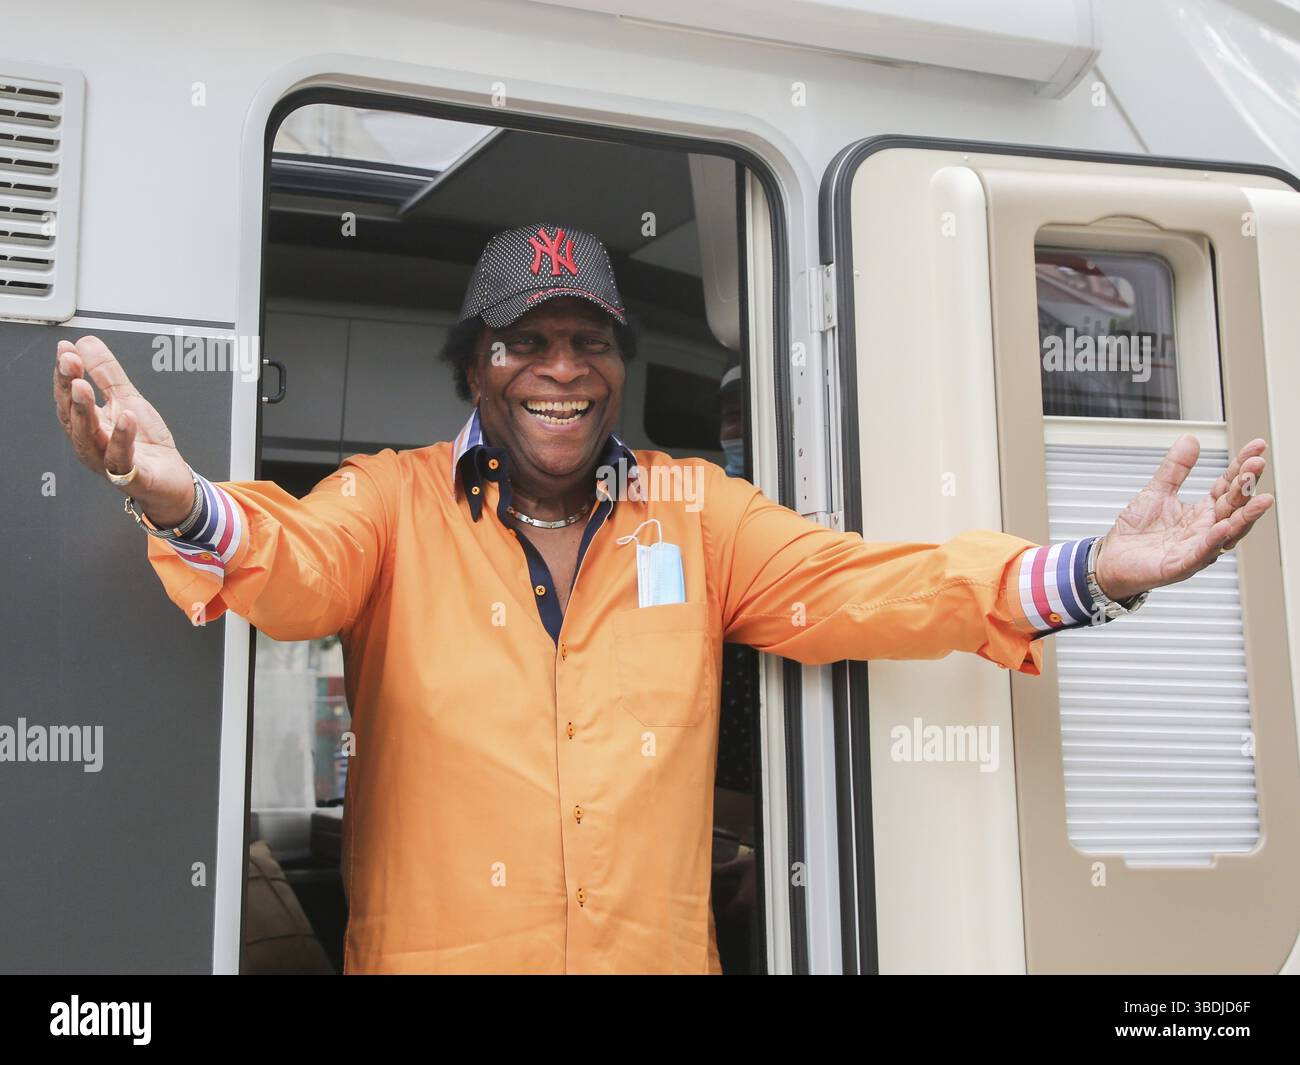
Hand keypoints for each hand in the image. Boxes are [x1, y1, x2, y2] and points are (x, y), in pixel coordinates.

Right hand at [52, 336, 195, 525]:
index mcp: (89, 425)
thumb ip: (107, 374)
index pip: (70, 398)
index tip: (65, 349)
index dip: (65, 374)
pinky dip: (122, 438)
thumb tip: (85, 343)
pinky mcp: (132, 477)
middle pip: (72, 417)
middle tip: (69, 363)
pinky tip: (126, 417)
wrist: (171, 480)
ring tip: (84, 386)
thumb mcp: (128, 400)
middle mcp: (93, 444)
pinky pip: (122, 460)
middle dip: (68, 389)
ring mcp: (109, 462)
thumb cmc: (146, 444)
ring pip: (88, 438)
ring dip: (84, 411)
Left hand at [1095, 434, 1273, 601]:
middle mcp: (1205, 529)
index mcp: (1202, 511)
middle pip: (1234, 506)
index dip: (1242, 467)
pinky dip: (1214, 540)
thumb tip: (1190, 440)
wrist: (1112, 558)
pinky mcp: (1181, 565)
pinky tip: (1224, 527)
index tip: (1257, 446)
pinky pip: (1201, 553)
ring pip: (1228, 532)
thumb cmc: (1136, 531)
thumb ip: (1175, 468)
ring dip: (1245, 516)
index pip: (1229, 486)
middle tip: (1256, 465)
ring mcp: (1196, 548)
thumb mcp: (1157, 491)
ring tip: (1260, 499)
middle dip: (1246, 486)